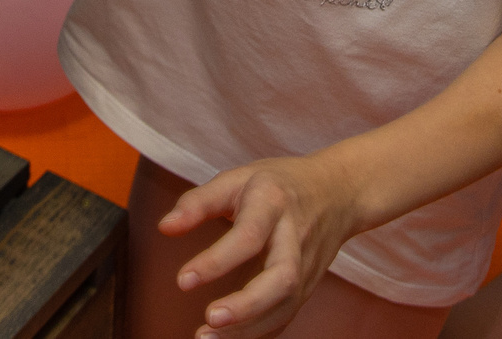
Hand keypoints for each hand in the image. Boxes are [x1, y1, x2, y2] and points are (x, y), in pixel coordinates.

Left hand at [159, 154, 360, 338]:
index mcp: (273, 203)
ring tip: (208, 337)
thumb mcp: (238, 178)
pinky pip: (286, 316)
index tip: (183, 280)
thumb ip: (198, 202)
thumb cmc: (279, 184)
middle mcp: (294, 238)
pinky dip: (259, 332)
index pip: (249, 236)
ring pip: (287, 304)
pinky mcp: (308, 286)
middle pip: (281, 278)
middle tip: (209, 319)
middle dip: (247, 305)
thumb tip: (164, 228)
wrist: (337, 192)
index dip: (217, 261)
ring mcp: (306, 266)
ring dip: (249, 328)